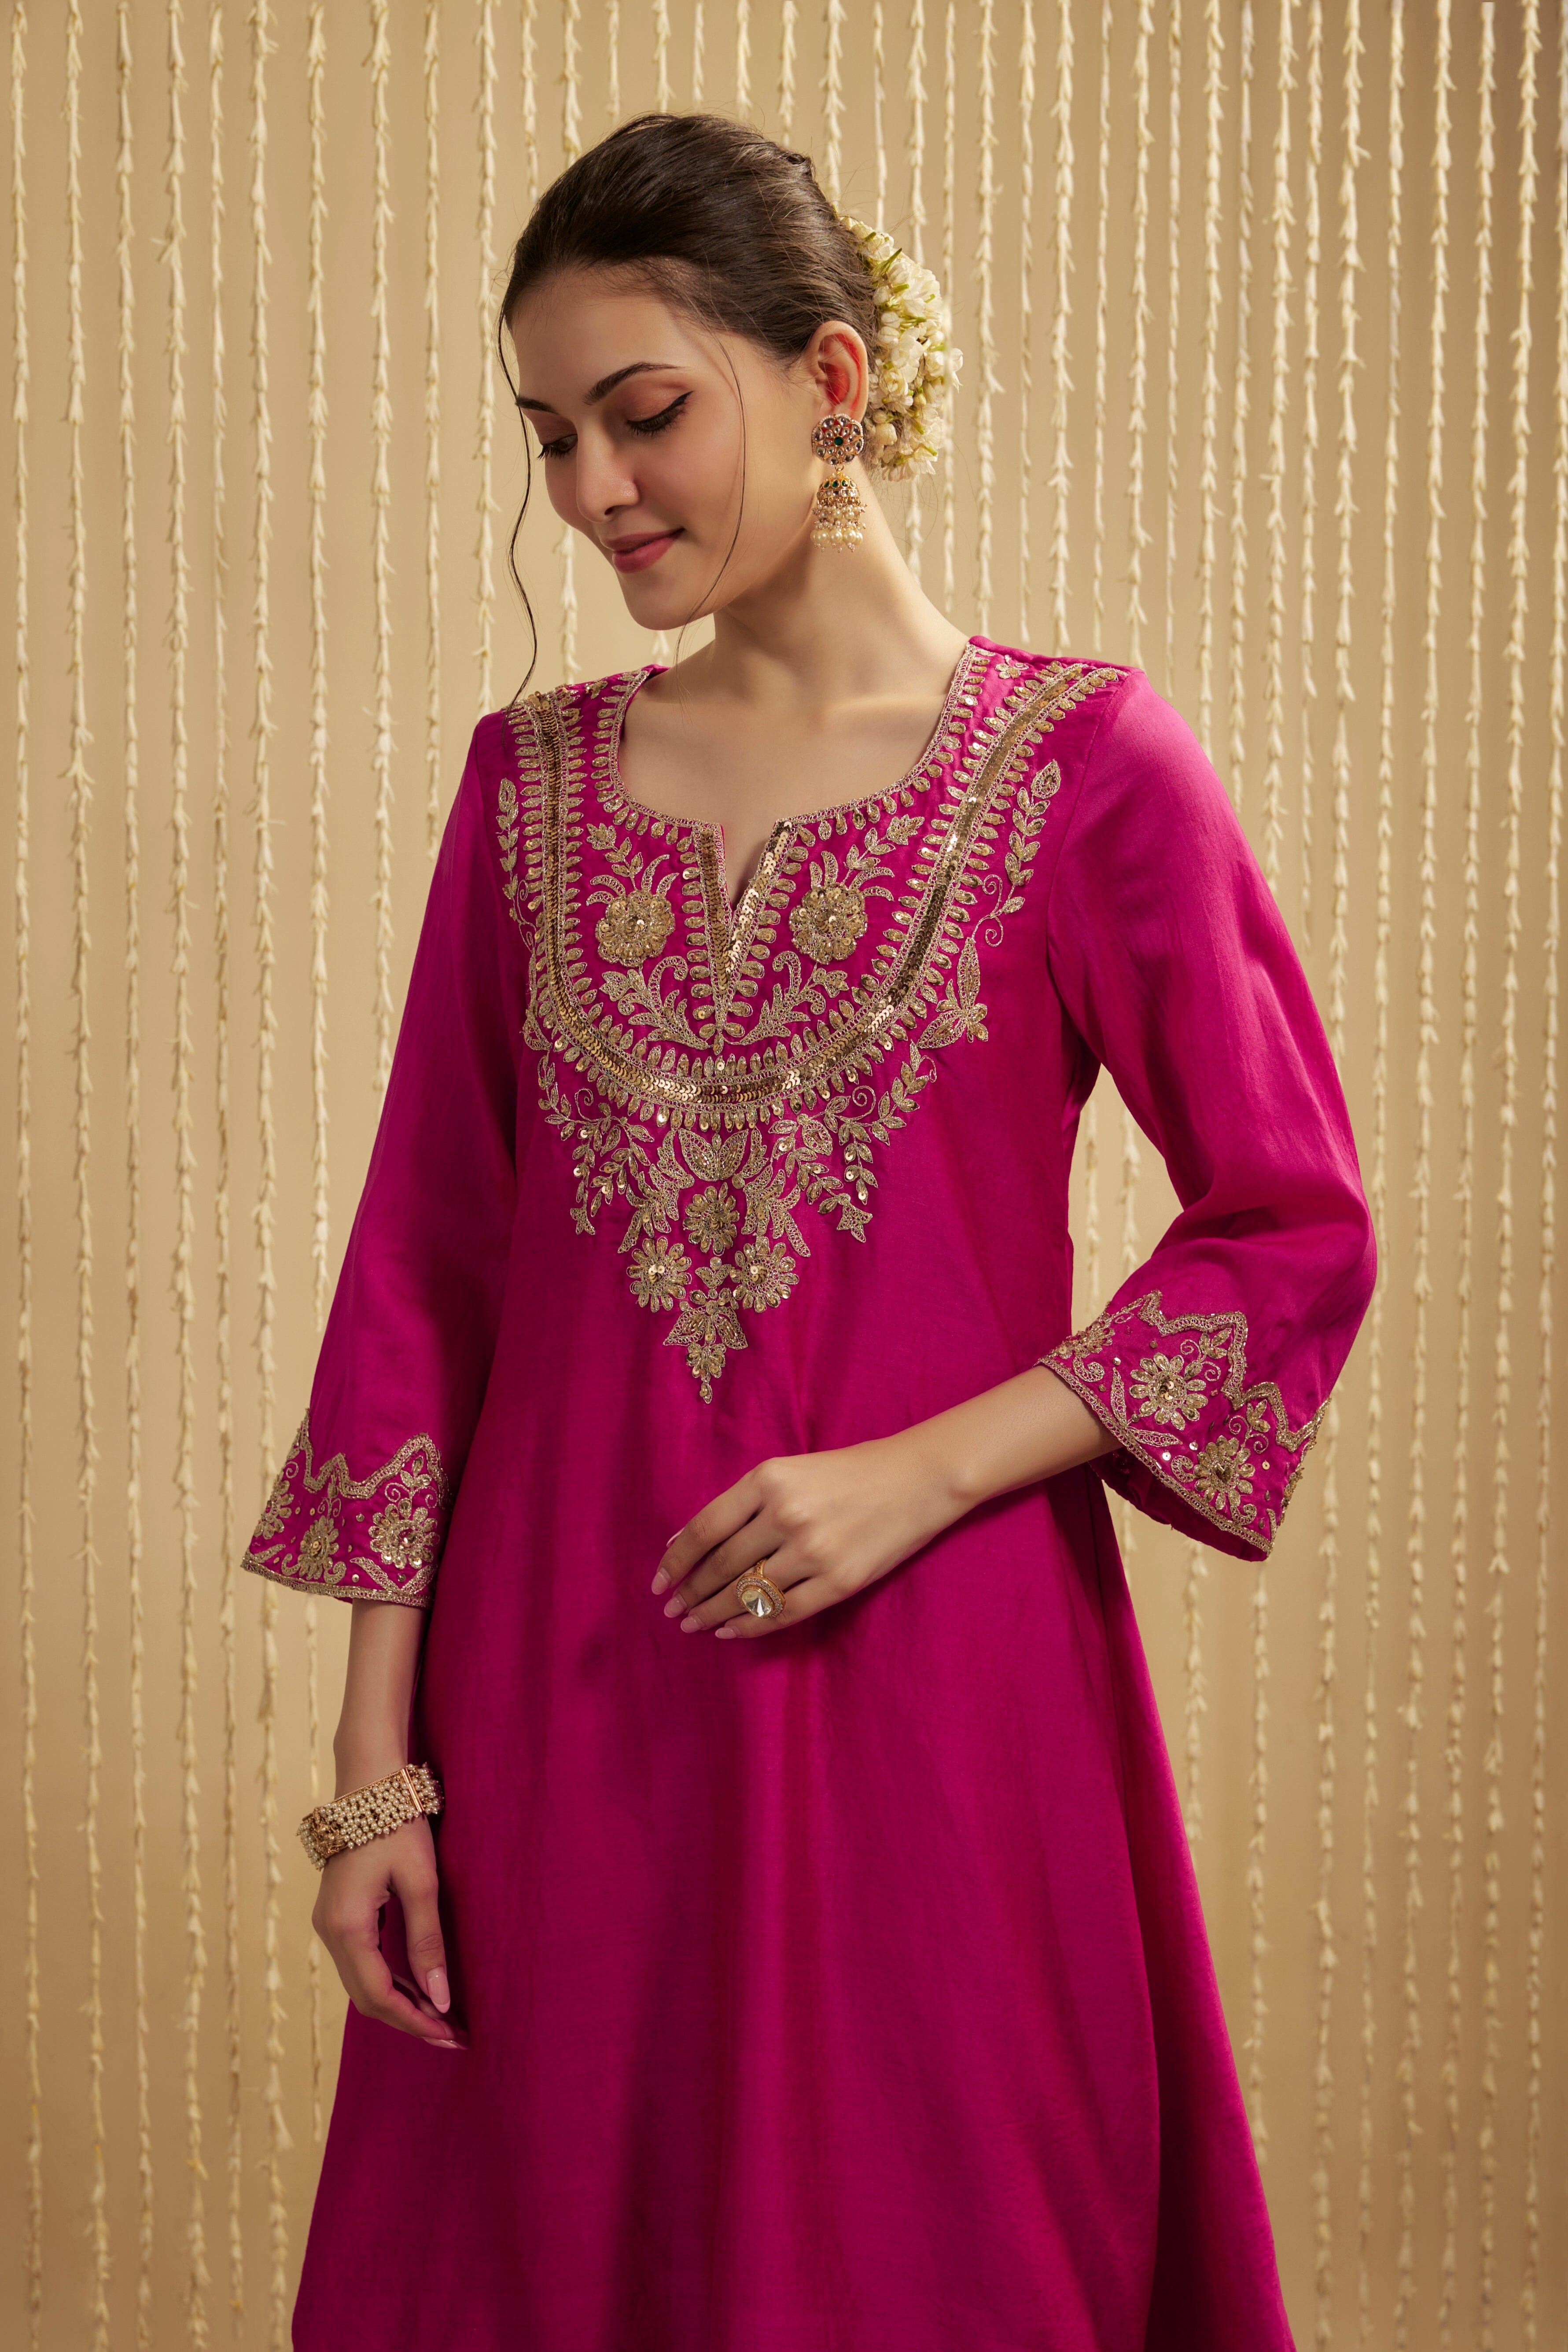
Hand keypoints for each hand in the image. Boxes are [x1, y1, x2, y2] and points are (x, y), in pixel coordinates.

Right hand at [312, 1815, 464, 2048]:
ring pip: (362, 1982)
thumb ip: (427, 1940)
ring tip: (441, 2017)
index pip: (379, 1996)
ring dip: (399, 2002)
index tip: (451, 2036)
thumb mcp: (420, 1881)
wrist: (369, 1781)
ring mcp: (329, 1923)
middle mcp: (329, 1931)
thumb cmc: (397, 1824)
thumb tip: (440, 1999)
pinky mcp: (338, 1914)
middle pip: (366, 1997)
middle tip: (452, 2035)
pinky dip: (389, 1980)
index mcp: (346, 1927)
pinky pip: (361, 1961)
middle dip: (409, 2019)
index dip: (415, 2022)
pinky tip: (417, 1985)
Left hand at [651, 1426, 966, 1639]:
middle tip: (672, 1610)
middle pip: (722, 1567)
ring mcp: (814, 1551)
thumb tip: (686, 1542)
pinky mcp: (840, 1581)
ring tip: (695, 1624)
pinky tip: (731, 1630)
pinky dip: (750, 1626)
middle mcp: (786, 1514)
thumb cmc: (849, 1471)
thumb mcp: (789, 1471)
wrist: (919, 1478)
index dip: (676, 1561)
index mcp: (768, 1479)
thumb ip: (741, 1503)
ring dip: (714, 1613)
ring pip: (748, 1594)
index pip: (706, 1529)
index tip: (658, 1582)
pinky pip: (783, 1613)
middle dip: (691, 1593)